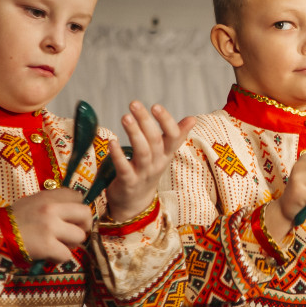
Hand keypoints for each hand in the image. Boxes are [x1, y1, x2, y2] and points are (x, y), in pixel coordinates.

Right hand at [10, 188, 91, 263]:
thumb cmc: (13, 220)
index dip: (77, 208)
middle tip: (74, 233)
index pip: (78, 196)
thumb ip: (52, 204)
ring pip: (79, 236)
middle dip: (84, 226)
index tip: (71, 217)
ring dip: (71, 244)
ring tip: (58, 245)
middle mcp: (52, 209)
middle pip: (86, 214)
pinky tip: (49, 255)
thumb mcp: (32, 202)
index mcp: (48, 196)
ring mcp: (50, 227)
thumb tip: (72, 212)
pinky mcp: (47, 245)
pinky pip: (66, 254)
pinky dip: (59, 258)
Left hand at [104, 102, 195, 221]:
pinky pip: (125, 168)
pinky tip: (112, 142)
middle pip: (155, 141)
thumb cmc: (149, 170)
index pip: (173, 136)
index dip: (166, 121)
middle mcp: (157, 163)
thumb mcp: (165, 154)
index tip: (155, 106)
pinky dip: (119, 155)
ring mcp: (143, 173)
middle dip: (145, 121)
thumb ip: (176, 135)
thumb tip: (193, 118)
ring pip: (143, 152)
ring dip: (134, 134)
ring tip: (125, 117)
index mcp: (167, 154)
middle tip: (134, 104)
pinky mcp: (128, 182)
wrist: (135, 202)